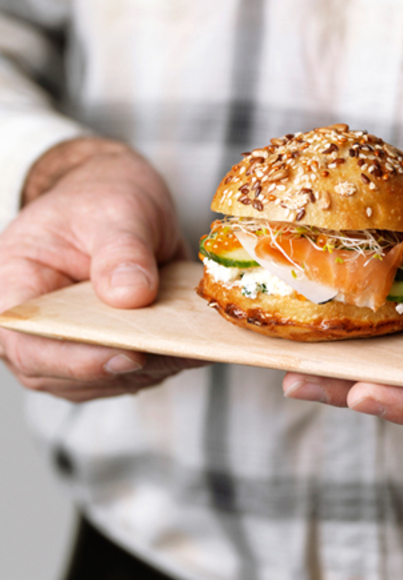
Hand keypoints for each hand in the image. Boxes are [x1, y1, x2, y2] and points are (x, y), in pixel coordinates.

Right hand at [0, 137, 205, 401]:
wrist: (117, 204)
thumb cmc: (99, 200)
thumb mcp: (114, 210)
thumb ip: (120, 250)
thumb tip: (131, 295)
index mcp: (17, 292)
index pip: (30, 345)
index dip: (78, 360)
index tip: (130, 354)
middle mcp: (42, 332)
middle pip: (78, 375)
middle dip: (135, 365)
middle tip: (184, 347)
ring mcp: (81, 348)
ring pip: (119, 379)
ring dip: (163, 365)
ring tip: (202, 342)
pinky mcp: (120, 351)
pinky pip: (148, 368)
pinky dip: (178, 357)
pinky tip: (206, 340)